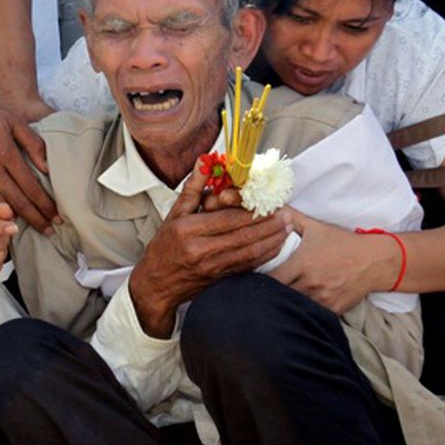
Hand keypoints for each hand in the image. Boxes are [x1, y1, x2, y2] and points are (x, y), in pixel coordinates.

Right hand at [0, 94, 58, 232]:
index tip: (57, 219)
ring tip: (25, 231)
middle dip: (34, 218)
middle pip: (15, 200)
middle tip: (49, 232)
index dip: (45, 205)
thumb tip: (47, 168)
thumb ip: (33, 143)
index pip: (30, 186)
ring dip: (8, 220)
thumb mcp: (13, 120)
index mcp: (5, 153)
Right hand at [130, 164, 292, 337]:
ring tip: (288, 228)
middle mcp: (201, 250)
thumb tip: (205, 160)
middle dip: (268, 225)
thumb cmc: (165, 246)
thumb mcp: (175, 214)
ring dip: (272, 240)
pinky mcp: (220, 278)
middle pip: (242, 236)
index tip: (268, 203)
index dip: (250, 212)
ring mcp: (212, 267)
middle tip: (286, 215)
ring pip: (249, 252)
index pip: (227, 219)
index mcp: (188, 230)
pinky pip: (247, 265)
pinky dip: (265, 255)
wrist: (157, 284)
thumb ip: (194, 188)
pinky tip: (276, 245)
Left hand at [268, 209, 397, 314]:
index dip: (261, 281)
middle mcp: (311, 283)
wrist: (375, 261)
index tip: (259, 278)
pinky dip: (304, 311)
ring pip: (294, 307)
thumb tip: (273, 208)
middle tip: (265, 290)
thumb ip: (293, 218)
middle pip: (280, 295)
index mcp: (303, 263)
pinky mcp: (332, 310)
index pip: (271, 279)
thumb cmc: (343, 243)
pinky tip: (300, 305)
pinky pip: (311, 314)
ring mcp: (322, 299)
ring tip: (282, 297)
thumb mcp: (317, 227)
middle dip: (272, 293)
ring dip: (288, 303)